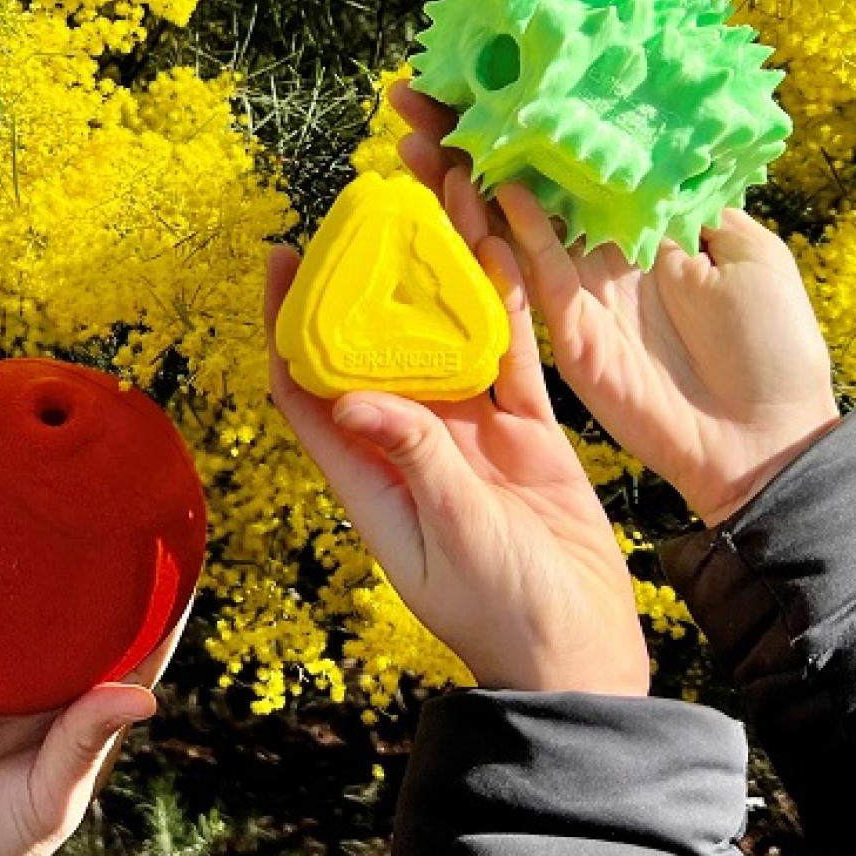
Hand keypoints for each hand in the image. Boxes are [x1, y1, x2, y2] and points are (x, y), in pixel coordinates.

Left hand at [265, 165, 650, 696]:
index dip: (286, 322)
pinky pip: (511, 356)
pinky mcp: (527, 435)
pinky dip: (505, 304)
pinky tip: (501, 247)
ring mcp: (471, 437)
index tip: (276, 257)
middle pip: (376, 345)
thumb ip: (414, 461)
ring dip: (440, 274)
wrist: (579, 656)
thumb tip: (349, 398)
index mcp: (371, 477)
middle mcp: (412, 445)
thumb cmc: (504, 616)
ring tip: (437, 199)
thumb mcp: (453, 538)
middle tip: (364, 204)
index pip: (308, 387)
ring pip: (446, 336)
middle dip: (367, 277)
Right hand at [390, 83, 841, 526]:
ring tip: (419, 136)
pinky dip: (507, 233)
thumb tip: (652, 142)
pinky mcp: (570, 337)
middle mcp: (595, 254)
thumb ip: (693, 200)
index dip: (525, 121)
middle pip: (515, 184)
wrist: (773, 435)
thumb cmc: (774, 344)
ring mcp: (577, 296)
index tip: (478, 74)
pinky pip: (530, 276)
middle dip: (461, 142)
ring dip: (459, 181)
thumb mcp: (746, 250)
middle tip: (410, 94)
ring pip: (505, 226)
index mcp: (635, 226)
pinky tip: (480, 187)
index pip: (566, 160)